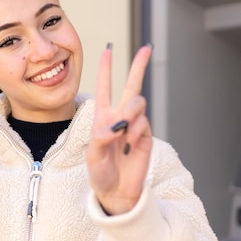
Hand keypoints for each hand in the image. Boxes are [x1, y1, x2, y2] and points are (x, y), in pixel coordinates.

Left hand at [86, 43, 152, 214]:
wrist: (117, 192)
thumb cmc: (101, 174)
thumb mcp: (93, 157)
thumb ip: (102, 138)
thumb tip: (118, 125)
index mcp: (102, 117)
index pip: (104, 88)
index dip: (106, 69)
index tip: (108, 50)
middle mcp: (120, 117)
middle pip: (131, 86)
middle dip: (139, 66)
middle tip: (147, 48)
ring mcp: (134, 125)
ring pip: (137, 103)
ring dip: (130, 113)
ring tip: (124, 132)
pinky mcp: (146, 136)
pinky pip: (143, 123)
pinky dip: (135, 133)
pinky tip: (130, 146)